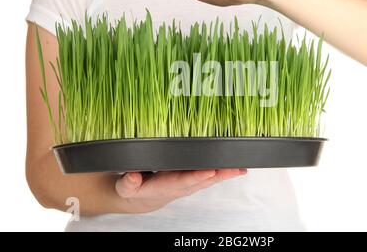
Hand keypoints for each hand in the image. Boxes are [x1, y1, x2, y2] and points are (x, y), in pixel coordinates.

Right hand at [115, 169, 246, 212]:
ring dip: (225, 174)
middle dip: (220, 175)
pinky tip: (236, 168)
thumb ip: (129, 182)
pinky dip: (223, 172)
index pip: (184, 181)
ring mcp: (189, 183)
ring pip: (210, 178)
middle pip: (204, 180)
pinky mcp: (192, 178)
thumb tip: (133, 176)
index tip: (210, 172)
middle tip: (235, 168)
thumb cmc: (136, 190)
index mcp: (167, 187)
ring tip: (240, 168)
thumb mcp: (126, 187)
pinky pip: (210, 175)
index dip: (197, 177)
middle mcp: (182, 185)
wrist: (141, 197)